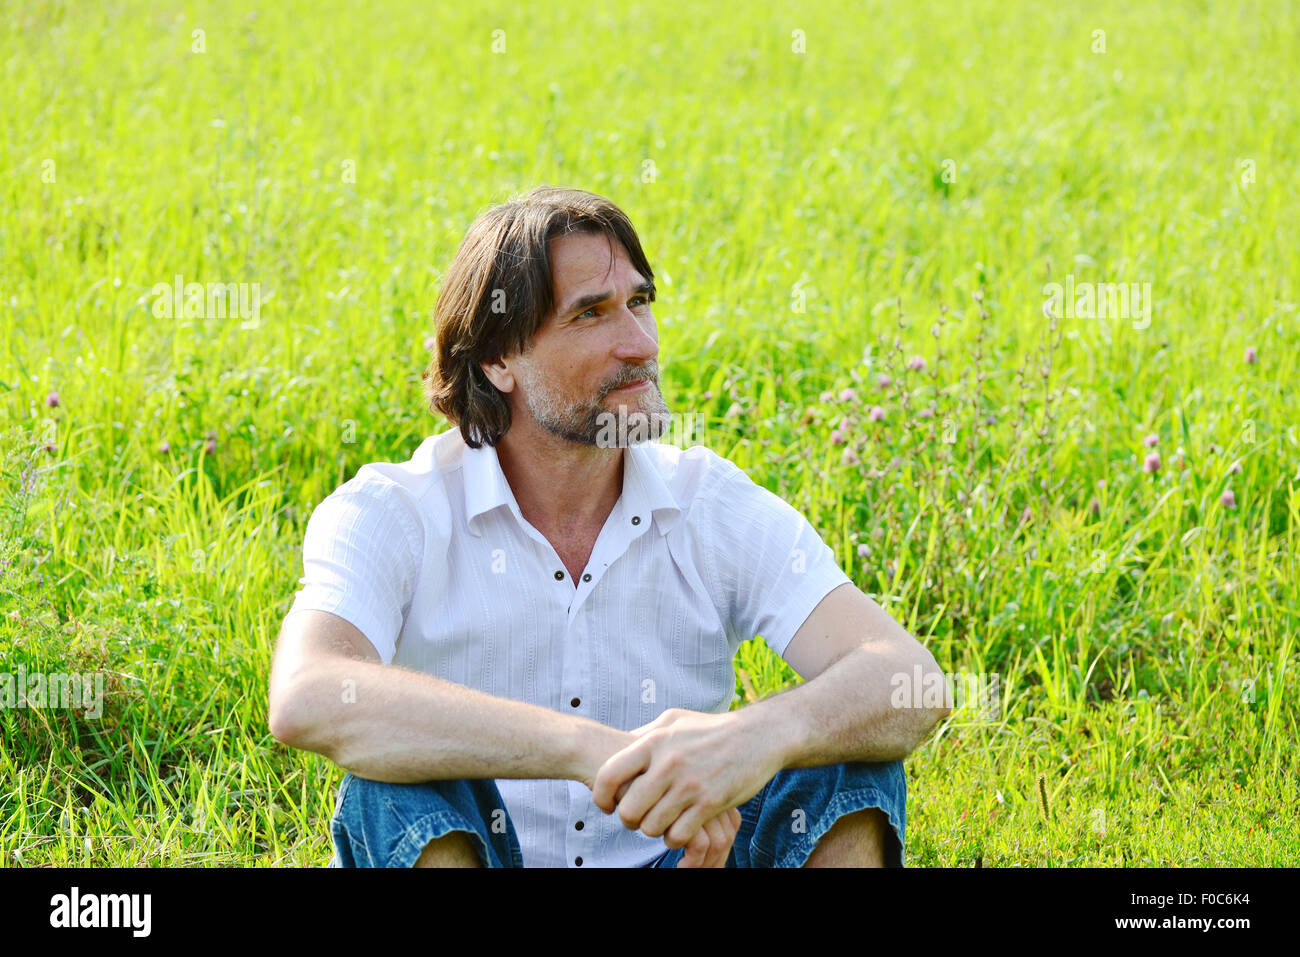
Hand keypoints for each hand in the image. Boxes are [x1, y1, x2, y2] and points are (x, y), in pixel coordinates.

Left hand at [591, 708, 781, 856]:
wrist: (758, 736)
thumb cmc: (711, 729)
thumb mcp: (674, 720)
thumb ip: (646, 734)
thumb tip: (621, 744)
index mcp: (654, 741)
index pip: (610, 774)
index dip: (601, 796)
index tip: (607, 805)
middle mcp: (668, 764)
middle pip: (629, 810)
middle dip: (629, 820)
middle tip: (637, 819)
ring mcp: (690, 785)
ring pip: (652, 827)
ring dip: (654, 830)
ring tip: (661, 822)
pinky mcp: (710, 804)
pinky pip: (679, 835)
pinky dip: (676, 838)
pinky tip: (681, 827)